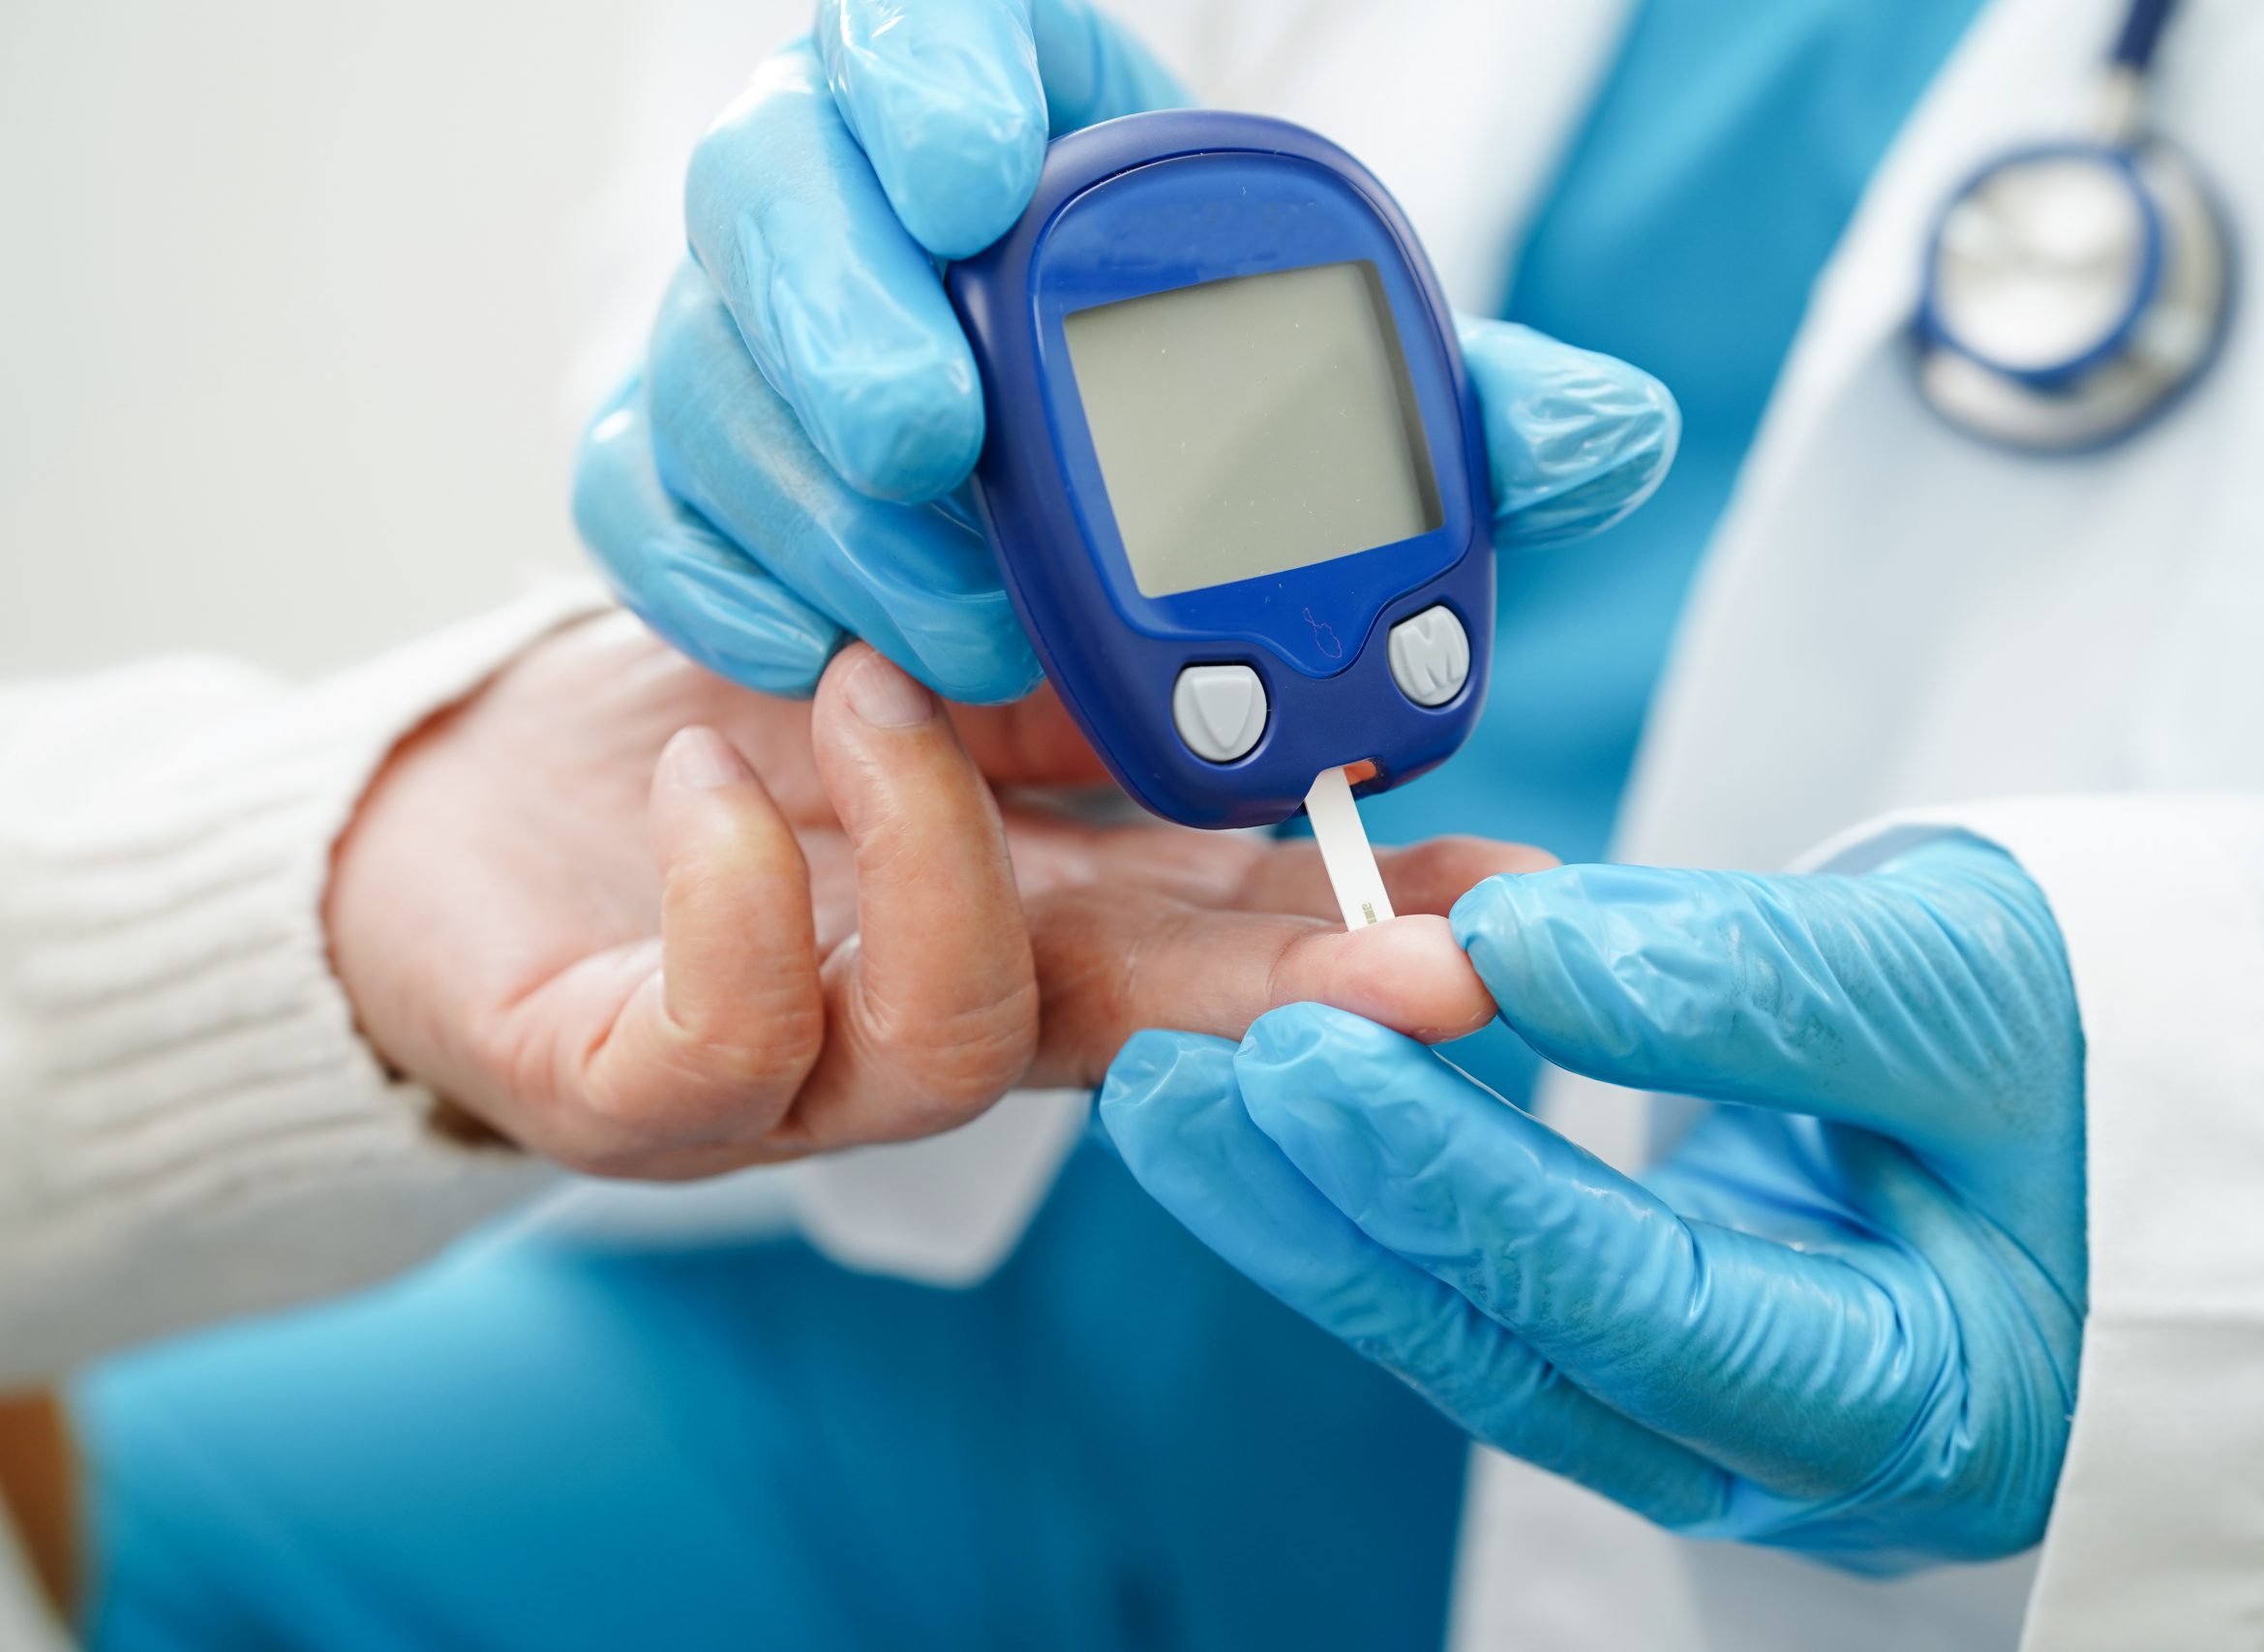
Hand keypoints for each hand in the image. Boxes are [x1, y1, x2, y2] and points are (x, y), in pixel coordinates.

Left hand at [327, 614, 1540, 1178]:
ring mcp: (823, 1063)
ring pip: (959, 1041)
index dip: (1388, 924)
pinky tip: (708, 774)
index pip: (1260, 930)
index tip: (1517, 893)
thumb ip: (1098, 616)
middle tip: (1433, 964)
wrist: (478, 810)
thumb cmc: (722, 716)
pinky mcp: (647, 1085)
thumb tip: (1277, 519)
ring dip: (943, 844)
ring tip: (868, 681)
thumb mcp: (941, 628)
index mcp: (1060, 891)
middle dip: (1310, 998)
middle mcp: (972, 996)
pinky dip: (737, 896)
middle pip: (1175, 1034)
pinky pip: (727, 1040)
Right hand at [572, 0, 1680, 700]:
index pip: (927, 28)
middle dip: (845, 309)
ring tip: (967, 628)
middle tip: (943, 429)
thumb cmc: (1186, 472)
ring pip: (704, 372)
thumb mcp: (1324, 436)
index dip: (932, 75)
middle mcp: (853, 217)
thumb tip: (1598, 435)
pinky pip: (642, 510)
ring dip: (831, 511)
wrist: (1043, 603)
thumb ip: (1450, 422)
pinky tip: (838, 653)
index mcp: (1020, 138)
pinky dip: (737, 592)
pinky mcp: (669, 478)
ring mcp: (741, 348)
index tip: (986, 162)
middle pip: (770, 175)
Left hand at [1098, 836, 2084, 1570]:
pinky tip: (1281, 1119)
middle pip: (1518, 1344)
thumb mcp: (1978, 985)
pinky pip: (1501, 1291)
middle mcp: (1792, 1450)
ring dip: (1322, 1216)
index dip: (1456, 1180)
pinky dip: (1392, 1201)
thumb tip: (1514, 947)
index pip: (1634, 1299)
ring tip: (1175, 1094)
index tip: (1301, 1055)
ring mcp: (1720, 1417)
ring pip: (1483, 1334)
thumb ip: (1753, 980)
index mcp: (1913, 1398)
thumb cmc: (2116, 1060)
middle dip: (1332, 1216)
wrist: (2160, 1117)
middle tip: (1170, 1080)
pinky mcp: (1667, 1350)